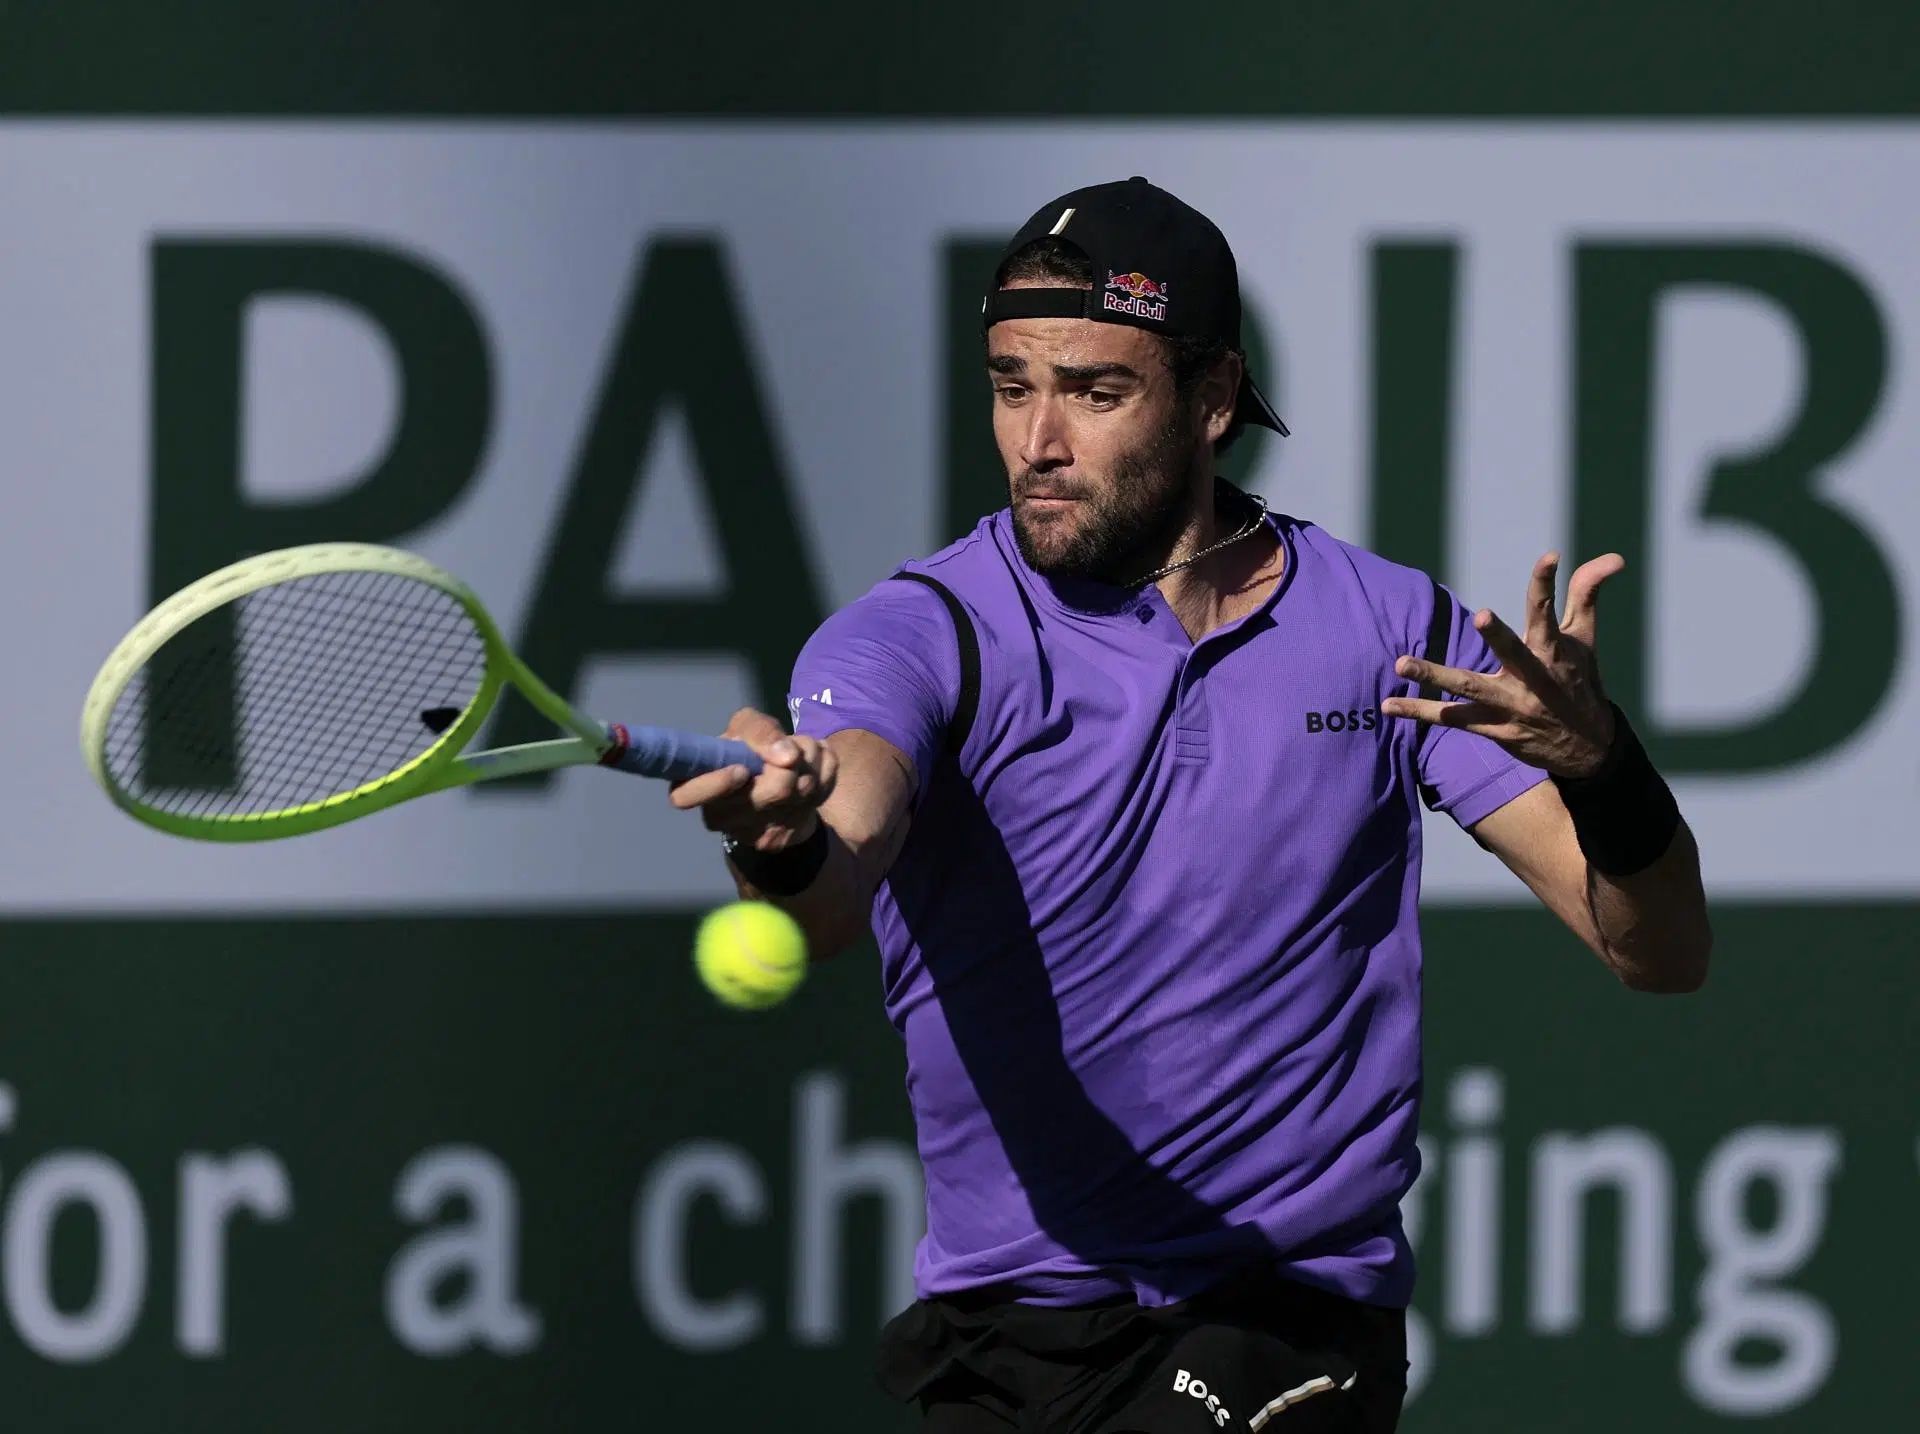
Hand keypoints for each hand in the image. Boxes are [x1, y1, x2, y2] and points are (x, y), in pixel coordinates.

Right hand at [667, 707, 838, 850]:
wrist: (777, 787)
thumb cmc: (748, 753)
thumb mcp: (744, 727)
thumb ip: (758, 731)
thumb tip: (786, 755)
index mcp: (694, 786)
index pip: (685, 796)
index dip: (715, 784)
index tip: (742, 769)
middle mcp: (720, 816)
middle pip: (776, 789)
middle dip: (793, 757)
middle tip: (790, 749)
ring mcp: (754, 833)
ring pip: (805, 787)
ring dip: (811, 759)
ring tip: (800, 756)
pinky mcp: (784, 838)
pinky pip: (822, 792)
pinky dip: (824, 770)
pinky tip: (811, 772)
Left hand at [1381, 552, 1625, 777]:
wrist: (1587, 748)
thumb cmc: (1580, 681)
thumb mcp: (1587, 638)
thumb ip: (1586, 594)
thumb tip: (1613, 555)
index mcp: (1555, 652)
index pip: (1551, 612)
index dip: (1549, 583)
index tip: (1550, 556)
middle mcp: (1533, 679)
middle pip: (1514, 654)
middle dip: (1499, 636)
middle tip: (1482, 615)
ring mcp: (1511, 706)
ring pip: (1469, 690)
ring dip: (1434, 676)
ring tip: (1402, 662)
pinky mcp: (1494, 729)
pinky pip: (1452, 720)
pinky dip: (1420, 711)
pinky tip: (1389, 704)